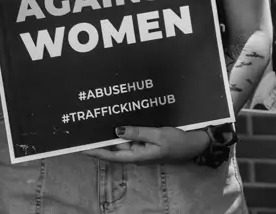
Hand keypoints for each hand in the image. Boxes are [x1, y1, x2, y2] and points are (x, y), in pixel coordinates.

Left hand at [88, 125, 209, 164]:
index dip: (95, 151)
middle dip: (102, 139)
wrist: (195, 145)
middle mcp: (136, 153)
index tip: (80, 147)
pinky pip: (134, 136)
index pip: (110, 155)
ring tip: (100, 121)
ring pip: (123, 140)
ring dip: (114, 133)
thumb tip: (117, 130)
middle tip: (88, 129)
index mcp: (137, 155)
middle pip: (115, 147)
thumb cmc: (178, 142)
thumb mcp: (158, 135)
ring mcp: (142, 148)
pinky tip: (122, 119)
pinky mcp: (148, 142)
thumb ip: (138, 132)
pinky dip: (127, 129)